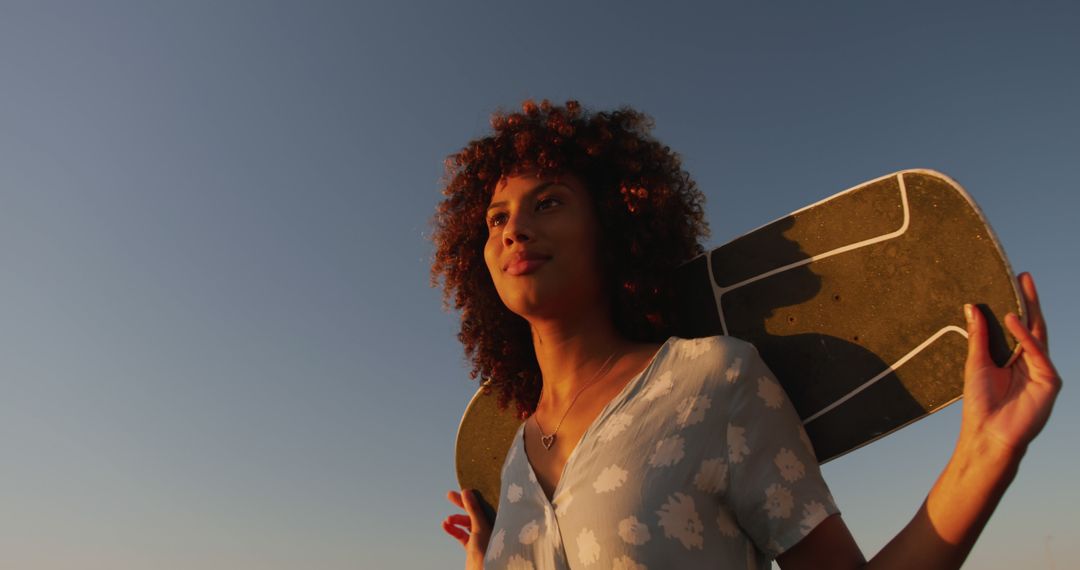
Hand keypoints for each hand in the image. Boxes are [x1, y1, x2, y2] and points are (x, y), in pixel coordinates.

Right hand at [442, 489, 490, 568]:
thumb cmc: (488, 550)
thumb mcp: (479, 527)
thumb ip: (473, 509)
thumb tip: (466, 492)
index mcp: (496, 521)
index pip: (484, 505)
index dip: (472, 497)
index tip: (461, 490)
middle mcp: (490, 528)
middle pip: (474, 512)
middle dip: (461, 504)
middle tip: (449, 495)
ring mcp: (481, 538)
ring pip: (466, 523)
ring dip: (456, 519)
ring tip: (447, 520)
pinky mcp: (473, 547)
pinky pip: (462, 535)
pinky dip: (453, 529)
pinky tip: (445, 525)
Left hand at [961, 272, 1061, 454]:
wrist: (988, 434)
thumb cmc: (981, 403)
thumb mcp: (976, 362)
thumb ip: (978, 336)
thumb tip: (972, 306)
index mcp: (1014, 358)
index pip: (1017, 326)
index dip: (1016, 304)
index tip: (1012, 281)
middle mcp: (1030, 362)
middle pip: (1032, 325)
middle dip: (1029, 301)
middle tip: (1023, 277)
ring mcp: (1042, 371)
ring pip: (1038, 335)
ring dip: (1030, 311)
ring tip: (1020, 287)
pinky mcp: (1049, 381)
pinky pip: (1038, 353)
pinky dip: (1026, 336)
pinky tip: (1013, 319)